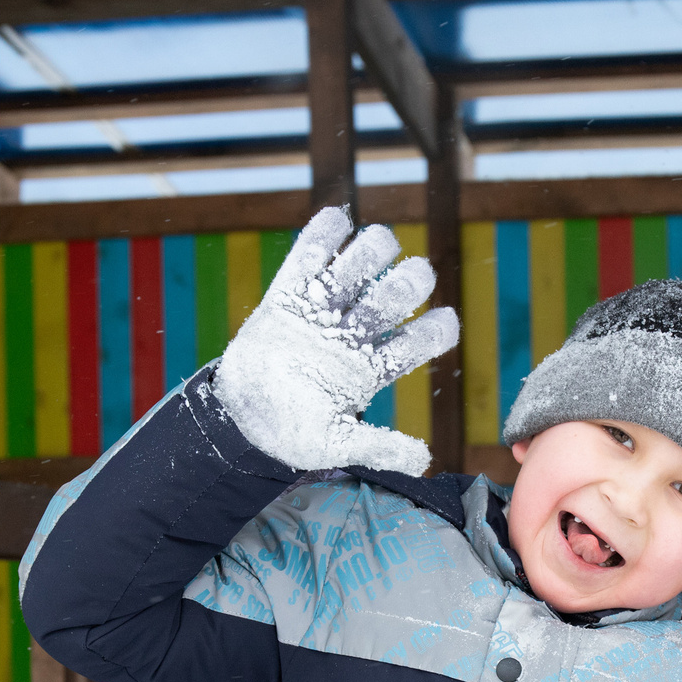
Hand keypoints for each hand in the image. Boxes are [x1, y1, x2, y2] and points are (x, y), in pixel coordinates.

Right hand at [212, 206, 459, 474]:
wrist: (240, 419)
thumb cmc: (290, 432)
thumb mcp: (334, 446)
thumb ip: (378, 447)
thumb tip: (423, 460)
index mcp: (372, 366)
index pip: (419, 340)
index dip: (438, 328)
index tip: (441, 323)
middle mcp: (354, 333)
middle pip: (396, 294)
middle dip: (410, 281)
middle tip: (408, 279)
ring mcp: (322, 311)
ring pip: (360, 266)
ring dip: (375, 250)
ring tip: (376, 247)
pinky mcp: (286, 296)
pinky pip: (308, 255)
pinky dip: (325, 233)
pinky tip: (338, 221)